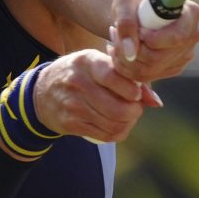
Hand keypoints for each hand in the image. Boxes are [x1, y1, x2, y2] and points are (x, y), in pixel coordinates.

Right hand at [31, 50, 154, 142]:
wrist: (42, 92)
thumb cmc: (80, 74)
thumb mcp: (97, 64)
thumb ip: (127, 78)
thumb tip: (155, 102)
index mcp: (86, 62)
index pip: (113, 76)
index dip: (132, 89)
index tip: (136, 92)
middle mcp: (78, 83)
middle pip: (118, 108)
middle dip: (134, 111)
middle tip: (135, 107)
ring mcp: (73, 105)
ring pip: (113, 124)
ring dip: (128, 123)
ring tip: (127, 116)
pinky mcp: (71, 124)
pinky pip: (104, 136)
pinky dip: (118, 133)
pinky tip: (117, 125)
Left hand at [108, 0, 198, 83]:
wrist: (139, 10)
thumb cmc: (135, 0)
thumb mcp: (126, 1)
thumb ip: (126, 22)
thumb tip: (130, 52)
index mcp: (191, 14)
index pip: (176, 38)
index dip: (152, 40)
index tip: (137, 31)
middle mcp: (193, 36)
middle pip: (159, 59)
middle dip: (131, 52)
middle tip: (115, 37)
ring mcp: (184, 54)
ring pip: (151, 71)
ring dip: (125, 61)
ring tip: (115, 44)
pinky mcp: (173, 67)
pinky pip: (148, 77)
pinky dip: (128, 68)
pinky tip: (122, 52)